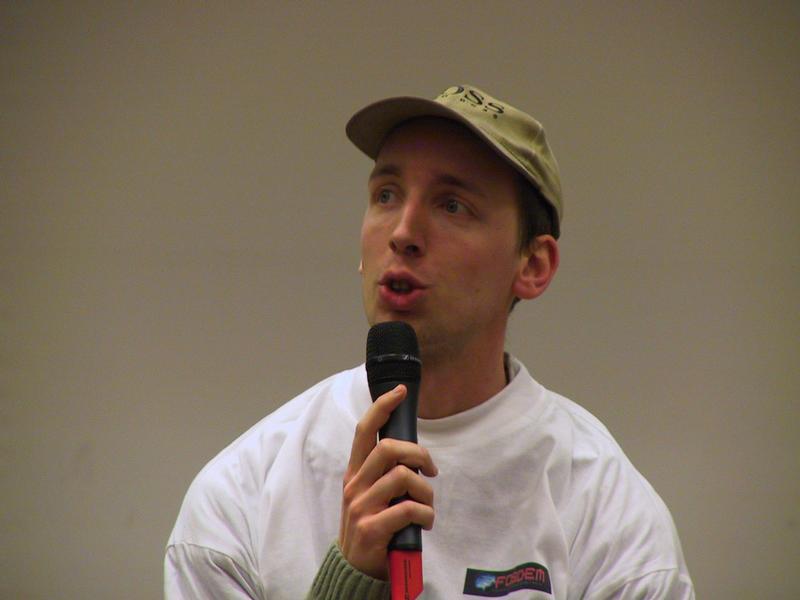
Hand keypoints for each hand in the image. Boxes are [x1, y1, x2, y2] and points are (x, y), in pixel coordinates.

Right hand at [338, 384, 437, 579]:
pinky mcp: (371, 529)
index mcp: (355, 473)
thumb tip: (414, 454)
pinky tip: (425, 523)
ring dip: (426, 491)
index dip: (381, 408)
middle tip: (430, 470)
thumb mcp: (370, 496)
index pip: (364, 431)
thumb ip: (384, 474)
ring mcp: (361, 507)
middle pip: (388, 449)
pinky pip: (408, 510)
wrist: (355, 571)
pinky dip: (425, 515)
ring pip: (403, 477)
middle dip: (418, 454)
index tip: (399, 392)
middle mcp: (355, 486)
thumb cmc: (371, 529)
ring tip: (427, 506)